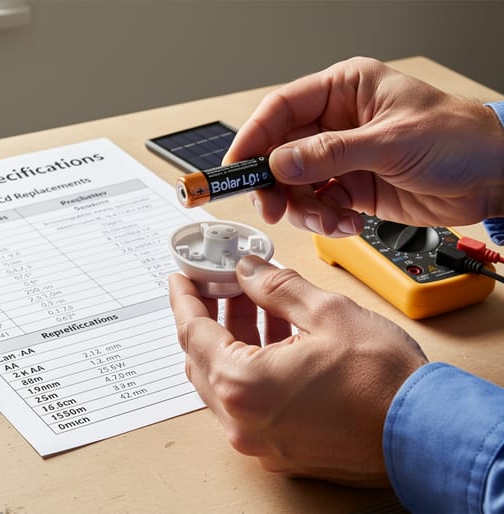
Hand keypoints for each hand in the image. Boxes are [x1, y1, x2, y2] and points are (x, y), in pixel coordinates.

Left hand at [169, 255, 427, 485]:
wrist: (427, 435)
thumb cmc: (383, 383)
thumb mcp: (326, 313)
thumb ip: (276, 287)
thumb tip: (248, 270)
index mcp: (242, 385)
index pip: (192, 332)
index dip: (185, 298)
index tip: (181, 278)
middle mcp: (241, 420)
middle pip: (202, 359)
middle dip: (209, 316)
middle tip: (221, 285)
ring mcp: (259, 441)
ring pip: (225, 383)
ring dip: (232, 341)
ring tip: (253, 303)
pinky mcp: (280, 450)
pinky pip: (248, 403)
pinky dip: (251, 368)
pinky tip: (275, 338)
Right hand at [224, 56, 503, 236]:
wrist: (495, 176)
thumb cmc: (458, 138)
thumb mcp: (391, 142)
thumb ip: (330, 154)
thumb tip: (280, 164)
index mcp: (343, 90)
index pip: (280, 110)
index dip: (252, 139)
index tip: (235, 169)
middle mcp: (336, 123)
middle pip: (279, 153)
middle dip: (275, 185)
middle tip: (273, 209)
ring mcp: (342, 158)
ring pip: (294, 186)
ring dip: (304, 209)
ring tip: (330, 219)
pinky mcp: (351, 188)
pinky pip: (318, 206)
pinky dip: (325, 220)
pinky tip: (348, 222)